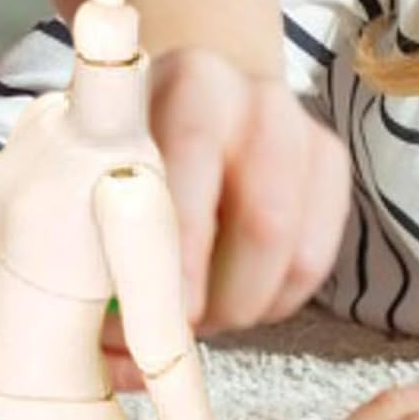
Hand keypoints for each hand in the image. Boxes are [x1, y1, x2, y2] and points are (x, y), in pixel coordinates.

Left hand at [101, 49, 349, 389]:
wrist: (195, 76)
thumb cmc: (125, 135)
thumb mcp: (91, 151)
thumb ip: (89, 226)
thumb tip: (108, 344)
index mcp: (186, 84)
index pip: (192, 165)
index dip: (182, 250)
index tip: (167, 315)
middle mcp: (254, 101)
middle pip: (264, 222)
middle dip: (220, 301)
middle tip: (178, 332)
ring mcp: (301, 131)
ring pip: (294, 253)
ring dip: (245, 307)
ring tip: (201, 320)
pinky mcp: (329, 164)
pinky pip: (313, 260)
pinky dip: (275, 300)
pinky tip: (235, 301)